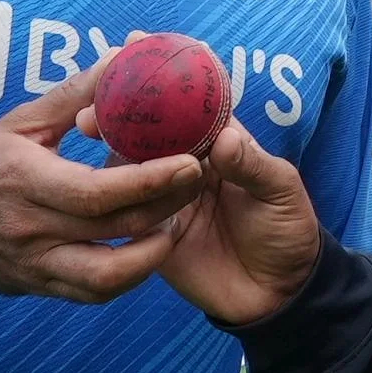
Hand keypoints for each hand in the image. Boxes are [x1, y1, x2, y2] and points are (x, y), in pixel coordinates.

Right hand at [0, 51, 204, 304]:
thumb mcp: (21, 120)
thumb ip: (75, 95)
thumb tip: (124, 58)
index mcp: (25, 181)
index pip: (97, 192)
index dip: (149, 180)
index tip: (190, 161)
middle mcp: (32, 230)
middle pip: (114, 229)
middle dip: (168, 206)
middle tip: (201, 179)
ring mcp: (36, 265)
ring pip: (108, 277)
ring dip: (153, 253)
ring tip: (179, 220)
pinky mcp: (41, 287)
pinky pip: (94, 293)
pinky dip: (129, 275)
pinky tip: (149, 246)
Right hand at [77, 98, 322, 325]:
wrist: (278, 294)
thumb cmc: (288, 230)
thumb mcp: (282, 191)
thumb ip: (254, 166)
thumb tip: (224, 140)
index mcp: (217, 144)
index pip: (184, 111)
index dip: (158, 92)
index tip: (129, 77)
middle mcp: (184, 167)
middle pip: (146, 138)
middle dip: (118, 122)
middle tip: (88, 117)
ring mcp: (163, 201)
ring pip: (128, 173)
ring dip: (108, 160)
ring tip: (84, 147)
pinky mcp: (149, 236)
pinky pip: (123, 217)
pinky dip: (108, 205)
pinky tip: (86, 197)